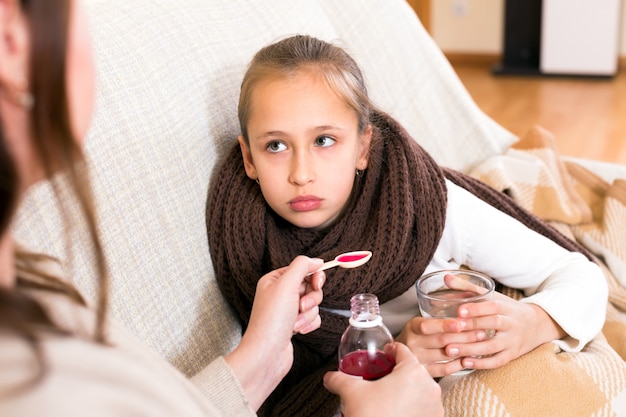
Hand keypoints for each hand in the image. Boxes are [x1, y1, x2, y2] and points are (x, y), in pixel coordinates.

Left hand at [225, 256, 324, 410]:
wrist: (266, 354)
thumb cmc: (271, 320)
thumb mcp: (286, 284)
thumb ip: (302, 266)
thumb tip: (316, 260)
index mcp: (274, 280)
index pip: (302, 269)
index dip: (313, 275)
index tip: (317, 283)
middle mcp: (280, 293)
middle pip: (310, 286)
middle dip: (311, 298)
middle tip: (302, 305)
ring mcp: (287, 310)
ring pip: (313, 303)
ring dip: (308, 313)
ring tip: (295, 322)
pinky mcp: (294, 324)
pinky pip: (313, 318)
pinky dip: (308, 324)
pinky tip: (297, 330)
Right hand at [324, 343, 443, 416]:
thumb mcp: (351, 392)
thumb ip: (339, 378)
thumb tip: (330, 377)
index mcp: (413, 372)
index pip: (403, 350)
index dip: (390, 350)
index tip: (384, 354)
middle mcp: (430, 387)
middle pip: (413, 369)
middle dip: (397, 372)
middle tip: (382, 377)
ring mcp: (435, 406)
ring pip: (421, 389)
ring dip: (407, 389)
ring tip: (389, 397)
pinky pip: (425, 406)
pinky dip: (413, 406)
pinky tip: (397, 411)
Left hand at [398, 274, 565, 376]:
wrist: (537, 325)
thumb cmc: (507, 308)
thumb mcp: (492, 296)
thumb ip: (467, 287)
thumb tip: (445, 277)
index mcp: (506, 306)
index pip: (492, 306)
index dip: (477, 308)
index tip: (459, 311)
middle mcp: (511, 323)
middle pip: (493, 324)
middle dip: (472, 326)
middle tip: (452, 329)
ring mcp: (512, 341)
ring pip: (493, 346)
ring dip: (471, 349)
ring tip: (450, 350)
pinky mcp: (512, 355)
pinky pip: (497, 361)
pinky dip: (481, 363)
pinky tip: (464, 362)